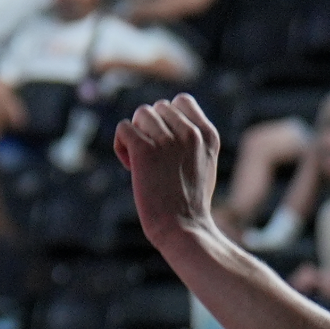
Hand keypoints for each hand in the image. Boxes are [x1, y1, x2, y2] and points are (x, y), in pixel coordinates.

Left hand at [111, 96, 229, 260]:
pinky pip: (123, 128)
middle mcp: (190, 133)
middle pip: (157, 108)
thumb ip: (191, 137)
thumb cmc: (190, 200)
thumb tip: (164, 115)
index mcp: (208, 134)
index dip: (168, 118)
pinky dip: (121, 145)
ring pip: (140, 115)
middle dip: (150, 129)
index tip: (167, 143)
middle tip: (154, 158)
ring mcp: (168, 140)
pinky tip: (130, 165)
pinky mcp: (145, 150)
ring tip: (141, 161)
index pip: (181, 101)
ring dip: (136, 135)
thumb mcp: (203, 162)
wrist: (184, 228)